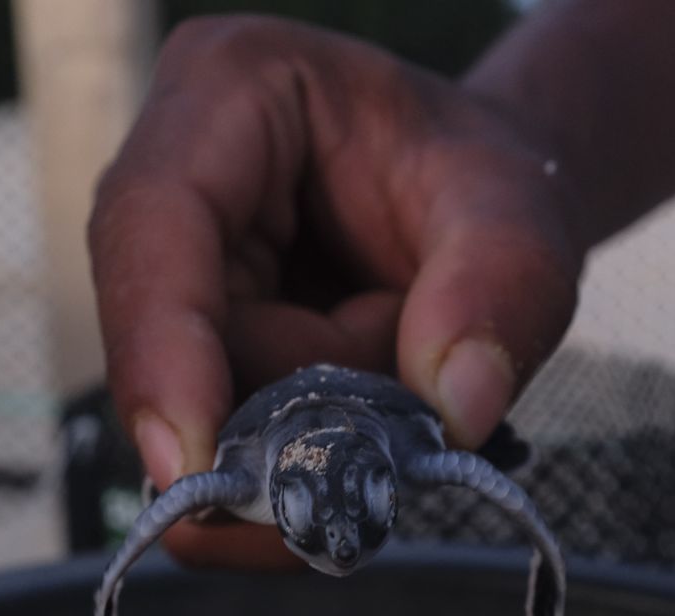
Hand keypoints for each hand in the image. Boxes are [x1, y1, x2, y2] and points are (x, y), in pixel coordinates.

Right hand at [88, 16, 582, 566]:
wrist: (483, 208)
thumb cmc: (487, 183)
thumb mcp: (522, 215)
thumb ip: (503, 291)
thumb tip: (454, 411)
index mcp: (232, 88)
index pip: (152, 223)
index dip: (159, 351)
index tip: (196, 469)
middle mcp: (177, 177)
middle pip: (175, 337)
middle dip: (287, 405)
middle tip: (407, 400)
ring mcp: (180, 265)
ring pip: (205, 402)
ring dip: (313, 426)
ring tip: (402, 364)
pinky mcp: (199, 338)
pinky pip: (232, 430)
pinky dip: (309, 447)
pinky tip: (373, 400)